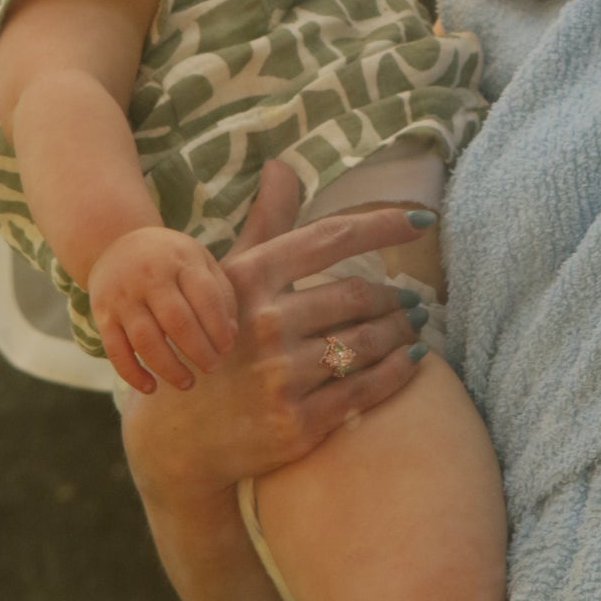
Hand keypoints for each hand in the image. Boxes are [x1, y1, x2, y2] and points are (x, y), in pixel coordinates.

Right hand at [87, 227, 238, 392]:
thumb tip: (230, 335)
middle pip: (176, 321)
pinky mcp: (102, 315)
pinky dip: (132, 374)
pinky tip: (151, 387)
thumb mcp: (198, 260)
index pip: (204, 297)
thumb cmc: (169, 259)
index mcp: (180, 260)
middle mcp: (149, 277)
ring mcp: (122, 297)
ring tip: (188, 383)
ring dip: (169, 368)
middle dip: (198, 351)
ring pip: (145, 340)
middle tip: (212, 368)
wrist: (115, 243)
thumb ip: (219, 293)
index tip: (226, 349)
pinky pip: (115, 350)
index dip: (218, 327)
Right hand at [119, 159, 431, 497]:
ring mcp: (280, 376)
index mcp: (249, 279)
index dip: (383, 225)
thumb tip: (282, 165)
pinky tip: (412, 359)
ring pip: (368, 341)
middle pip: (358, 295)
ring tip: (413, 325)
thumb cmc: (215, 340)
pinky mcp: (297, 422)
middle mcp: (264, 324)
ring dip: (401, 331)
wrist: (179, 435)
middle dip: (395, 296)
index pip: (331, 238)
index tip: (422, 219)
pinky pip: (367, 389)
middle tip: (413, 300)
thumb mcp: (229, 280)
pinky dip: (399, 370)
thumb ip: (266, 223)